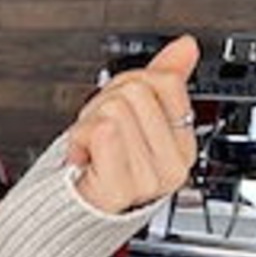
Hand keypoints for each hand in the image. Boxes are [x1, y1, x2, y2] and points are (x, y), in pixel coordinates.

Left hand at [64, 34, 200, 214]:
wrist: (69, 211)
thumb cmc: (98, 165)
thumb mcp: (132, 117)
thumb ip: (163, 80)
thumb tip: (186, 46)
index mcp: (183, 144)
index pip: (165, 81)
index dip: (129, 85)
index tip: (116, 110)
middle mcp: (172, 165)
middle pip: (137, 92)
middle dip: (105, 103)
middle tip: (97, 133)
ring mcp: (149, 179)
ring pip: (117, 109)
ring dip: (89, 123)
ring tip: (90, 147)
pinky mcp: (122, 187)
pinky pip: (103, 131)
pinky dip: (80, 136)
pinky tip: (82, 156)